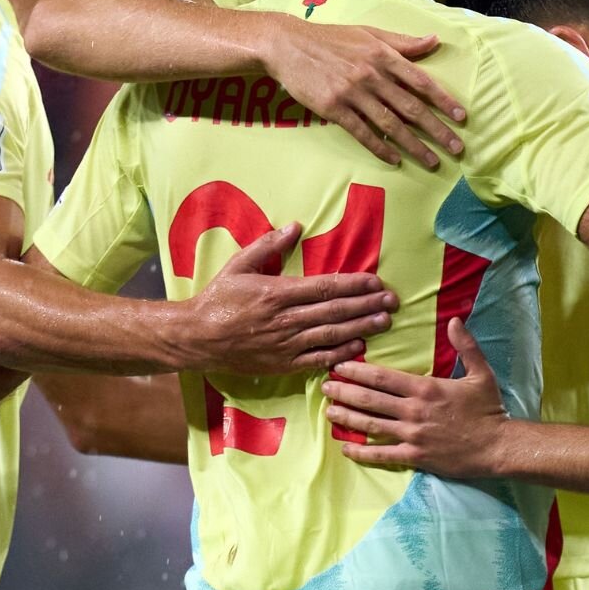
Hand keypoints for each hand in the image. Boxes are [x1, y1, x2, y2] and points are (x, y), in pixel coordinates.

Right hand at [184, 223, 397, 372]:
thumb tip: (294, 226)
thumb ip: (267, 245)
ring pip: (331, 335)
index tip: (375, 281)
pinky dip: (340, 353)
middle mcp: (285, 319)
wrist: (196, 338)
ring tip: (385, 321)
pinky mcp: (283, 364)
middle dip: (366, 305)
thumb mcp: (237, 265)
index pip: (324, 287)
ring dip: (361, 327)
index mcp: (277, 293)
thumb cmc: (217, 299)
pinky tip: (359, 346)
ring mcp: (285, 344)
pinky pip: (317, 359)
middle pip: (334, 311)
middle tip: (392, 300)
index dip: (353, 284)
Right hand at [259, 17, 466, 168]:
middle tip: (457, 147)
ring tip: (432, 161)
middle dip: (437, 129)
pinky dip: (380, 148)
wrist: (288, 45)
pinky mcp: (333, 108)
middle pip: (411, 107)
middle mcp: (372, 75)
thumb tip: (434, 40)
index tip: (461, 118)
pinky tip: (395, 160)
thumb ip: (403, 42)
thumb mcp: (369, 33)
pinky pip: (362, 133)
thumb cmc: (332, 38)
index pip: (421, 81)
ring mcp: (352, 93)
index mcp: (383, 55)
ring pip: (390, 124)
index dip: (443, 101)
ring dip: (414, 145)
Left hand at [323, 319, 509, 475]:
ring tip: (328, 412)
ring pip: (371, 425)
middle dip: (344, 392)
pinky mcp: (415, 456)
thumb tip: (454, 320)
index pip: (383, 377)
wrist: (498, 446)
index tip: (339, 365)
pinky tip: (346, 447)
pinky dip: (361, 452)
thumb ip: (465, 345)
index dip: (357, 371)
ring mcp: (412, 435)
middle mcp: (414, 411)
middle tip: (324, 387)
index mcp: (426, 389)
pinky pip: (382, 455)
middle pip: (370, 400)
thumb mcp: (481, 373)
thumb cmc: (489, 409)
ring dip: (347, 418)